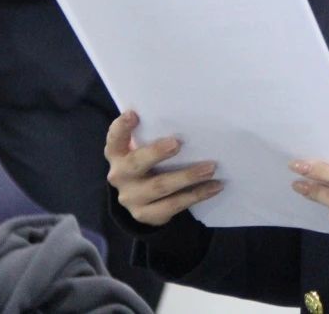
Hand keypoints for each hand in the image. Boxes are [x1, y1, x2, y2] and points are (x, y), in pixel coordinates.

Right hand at [105, 110, 222, 225]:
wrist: (141, 200)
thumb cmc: (148, 163)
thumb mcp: (143, 149)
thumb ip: (153, 136)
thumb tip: (186, 119)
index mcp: (117, 154)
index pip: (114, 139)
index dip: (121, 127)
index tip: (133, 115)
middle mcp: (120, 176)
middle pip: (136, 163)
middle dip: (156, 153)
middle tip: (177, 143)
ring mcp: (131, 198)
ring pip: (160, 187)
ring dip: (187, 177)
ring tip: (211, 168)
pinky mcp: (145, 214)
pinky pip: (174, 205)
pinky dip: (197, 194)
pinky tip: (214, 186)